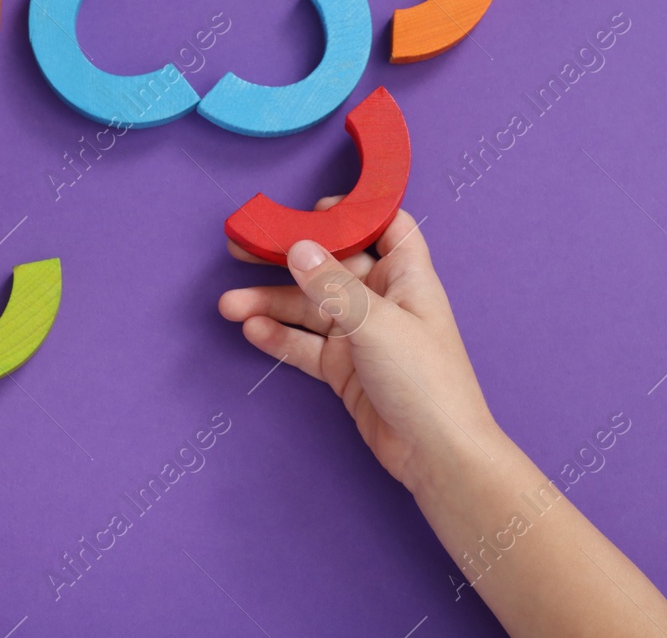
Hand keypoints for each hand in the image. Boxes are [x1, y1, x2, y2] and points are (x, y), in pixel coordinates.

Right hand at [219, 205, 505, 491]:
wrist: (437, 456)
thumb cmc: (425, 381)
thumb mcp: (376, 324)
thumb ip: (332, 286)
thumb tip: (297, 247)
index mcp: (405, 276)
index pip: (384, 226)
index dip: (352, 213)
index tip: (310, 209)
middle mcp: (381, 300)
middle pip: (329, 266)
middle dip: (286, 258)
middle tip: (240, 248)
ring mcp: (360, 335)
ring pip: (308, 307)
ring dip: (270, 303)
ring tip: (229, 305)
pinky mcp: (344, 368)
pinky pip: (304, 344)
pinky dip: (279, 337)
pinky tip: (252, 331)